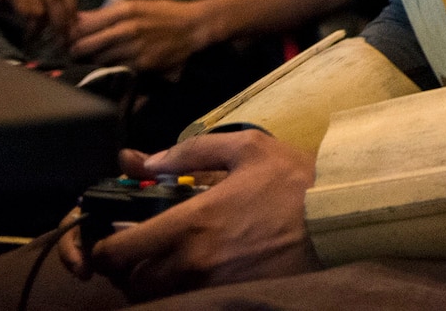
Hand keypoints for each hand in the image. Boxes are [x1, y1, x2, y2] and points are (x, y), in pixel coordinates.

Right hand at [0, 0, 75, 43]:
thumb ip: (47, 1)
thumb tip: (68, 24)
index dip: (73, 10)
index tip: (73, 30)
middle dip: (64, 20)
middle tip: (63, 40)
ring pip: (46, 4)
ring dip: (46, 26)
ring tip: (42, 39)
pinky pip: (29, 9)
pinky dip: (32, 26)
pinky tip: (29, 36)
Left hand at [62, 132, 319, 298]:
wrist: (339, 219)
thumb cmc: (296, 181)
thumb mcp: (248, 149)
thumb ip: (194, 150)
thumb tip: (150, 159)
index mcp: (192, 222)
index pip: (121, 250)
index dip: (105, 248)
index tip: (110, 240)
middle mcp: (194, 260)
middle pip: (133, 282)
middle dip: (129, 269)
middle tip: (140, 252)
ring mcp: (213, 284)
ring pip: (159, 295)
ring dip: (155, 282)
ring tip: (168, 263)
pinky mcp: (233, 296)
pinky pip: (190, 299)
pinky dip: (183, 289)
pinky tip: (199, 271)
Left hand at [71, 0, 222, 71]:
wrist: (194, 26)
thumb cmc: (164, 13)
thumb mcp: (136, 5)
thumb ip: (106, 13)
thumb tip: (76, 20)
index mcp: (124, 10)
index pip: (83, 25)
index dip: (70, 34)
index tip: (67, 38)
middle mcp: (127, 28)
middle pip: (84, 45)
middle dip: (75, 51)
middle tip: (75, 53)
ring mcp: (135, 47)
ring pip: (97, 60)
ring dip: (91, 62)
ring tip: (91, 61)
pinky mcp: (142, 63)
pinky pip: (115, 68)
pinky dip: (109, 68)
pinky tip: (109, 66)